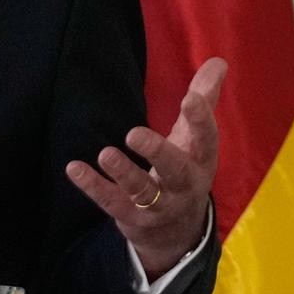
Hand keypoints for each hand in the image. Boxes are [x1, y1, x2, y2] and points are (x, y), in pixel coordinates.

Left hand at [67, 57, 226, 279]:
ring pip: (143, 191)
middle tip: (133, 134)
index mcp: (201, 161)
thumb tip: (218, 61)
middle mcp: (184, 185)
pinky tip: (75, 168)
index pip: (206, 139)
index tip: (190, 98)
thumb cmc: (186, 170)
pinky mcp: (132, 217)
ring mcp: (159, 205)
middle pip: (176, 171)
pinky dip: (94, 187)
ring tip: (106, 153)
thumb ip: (205, 99)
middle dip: (158, 153)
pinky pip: (112, 203)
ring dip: (124, 174)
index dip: (201, 119)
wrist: (178, 232)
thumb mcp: (196, 139)